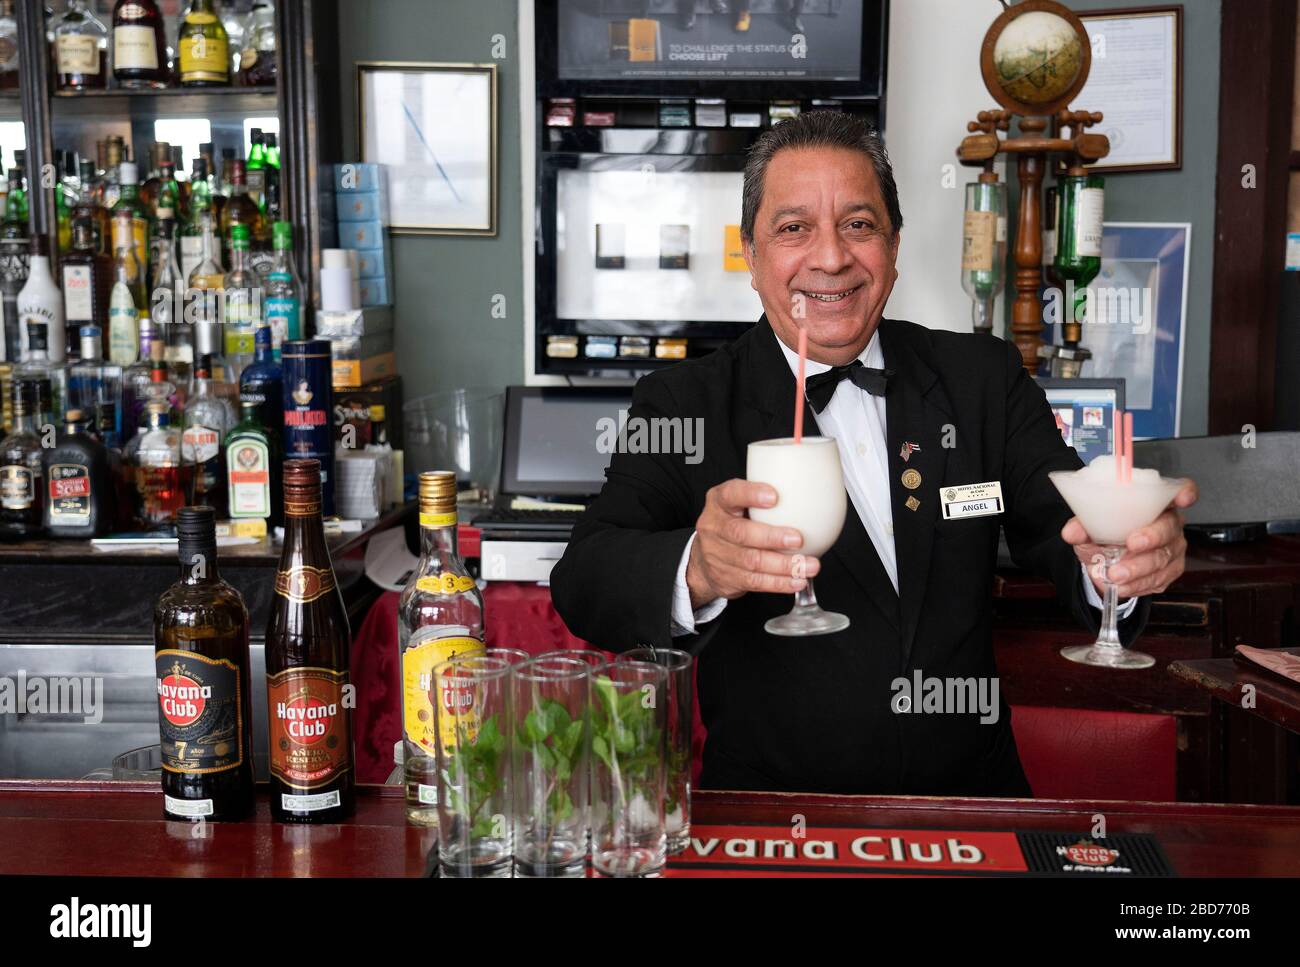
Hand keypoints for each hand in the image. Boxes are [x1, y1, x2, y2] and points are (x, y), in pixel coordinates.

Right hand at [685, 478, 816, 608]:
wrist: (705, 559)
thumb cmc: (733, 524)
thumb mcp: (739, 505)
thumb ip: (764, 502)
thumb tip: (810, 497)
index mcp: (719, 502)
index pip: (731, 494)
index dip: (751, 495)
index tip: (774, 497)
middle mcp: (714, 527)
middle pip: (741, 533)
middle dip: (772, 537)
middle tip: (798, 539)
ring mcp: (717, 554)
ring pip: (751, 561)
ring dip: (783, 565)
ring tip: (808, 565)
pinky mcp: (725, 577)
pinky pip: (755, 581)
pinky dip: (779, 582)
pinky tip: (796, 581)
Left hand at [1061, 479, 1198, 597]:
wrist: (1104, 563)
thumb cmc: (1106, 535)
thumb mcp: (1090, 528)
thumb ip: (1083, 526)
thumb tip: (1071, 532)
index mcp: (1154, 504)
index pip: (1178, 491)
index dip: (1185, 493)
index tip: (1182, 498)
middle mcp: (1169, 524)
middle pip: (1169, 528)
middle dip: (1151, 537)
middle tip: (1131, 545)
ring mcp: (1172, 548)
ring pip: (1162, 558)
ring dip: (1138, 568)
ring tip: (1115, 574)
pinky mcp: (1170, 571)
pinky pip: (1159, 579)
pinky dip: (1138, 584)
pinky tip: (1123, 586)